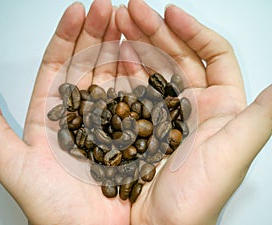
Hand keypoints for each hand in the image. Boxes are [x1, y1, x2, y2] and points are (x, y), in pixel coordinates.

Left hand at [0, 1, 130, 223]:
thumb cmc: (52, 208)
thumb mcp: (15, 165)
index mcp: (53, 116)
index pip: (59, 66)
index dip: (66, 38)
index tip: (76, 11)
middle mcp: (82, 115)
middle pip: (87, 65)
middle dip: (95, 33)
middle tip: (105, 7)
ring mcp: (109, 121)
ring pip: (111, 76)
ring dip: (116, 47)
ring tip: (124, 21)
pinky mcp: (131, 132)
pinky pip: (133, 98)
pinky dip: (136, 76)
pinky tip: (139, 55)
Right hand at [116, 1, 271, 224]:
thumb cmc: (193, 201)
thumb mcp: (231, 156)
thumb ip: (259, 117)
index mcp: (211, 110)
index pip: (208, 58)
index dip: (192, 31)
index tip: (170, 12)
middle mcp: (180, 108)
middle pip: (170, 57)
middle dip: (151, 29)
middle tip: (131, 9)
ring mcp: (149, 115)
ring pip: (141, 68)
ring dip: (128, 42)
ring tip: (112, 21)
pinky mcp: (123, 125)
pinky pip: (117, 89)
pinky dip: (109, 69)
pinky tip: (105, 53)